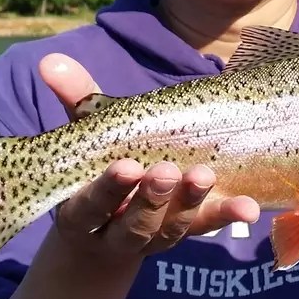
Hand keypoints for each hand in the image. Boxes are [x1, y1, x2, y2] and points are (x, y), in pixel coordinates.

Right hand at [36, 53, 259, 262]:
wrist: (105, 231)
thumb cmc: (94, 166)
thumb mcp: (84, 134)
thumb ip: (73, 100)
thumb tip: (50, 60)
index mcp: (82, 211)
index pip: (91, 205)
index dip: (109, 189)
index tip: (126, 167)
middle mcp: (117, 231)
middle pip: (136, 223)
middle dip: (153, 198)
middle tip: (167, 170)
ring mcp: (154, 237)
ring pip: (171, 227)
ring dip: (189, 203)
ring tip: (203, 174)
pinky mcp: (185, 232)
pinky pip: (206, 226)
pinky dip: (226, 215)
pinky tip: (248, 207)